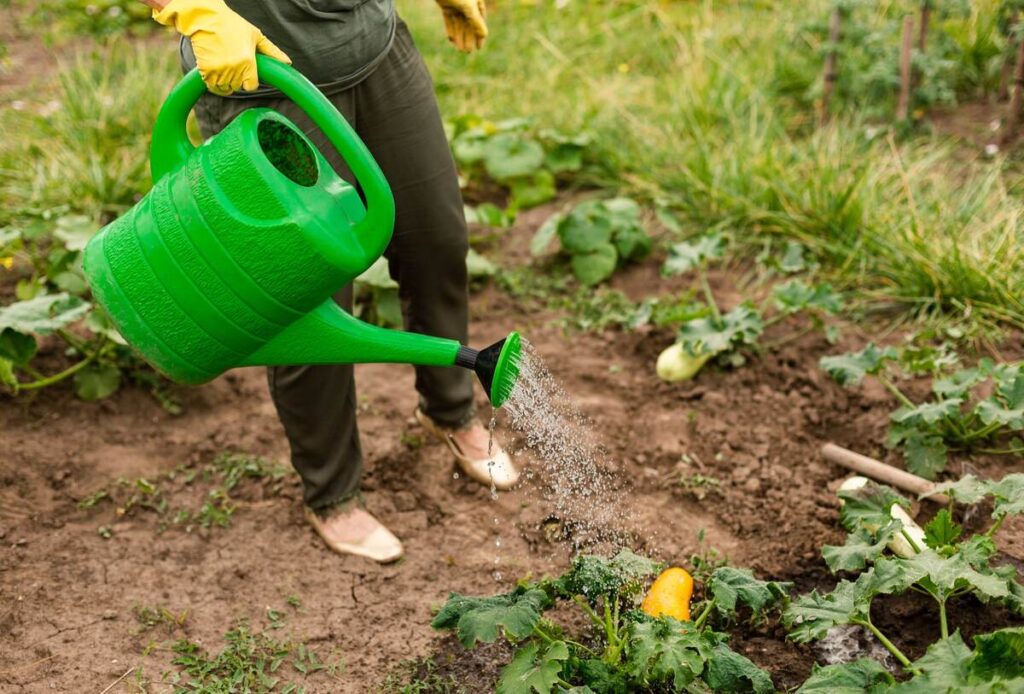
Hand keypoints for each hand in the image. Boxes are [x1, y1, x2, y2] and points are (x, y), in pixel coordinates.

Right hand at [151, 0, 290, 95]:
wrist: (206, 18)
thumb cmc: (232, 25)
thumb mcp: (255, 36)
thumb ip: (272, 51)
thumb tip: (288, 62)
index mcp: (248, 61)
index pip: (251, 86)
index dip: (249, 81)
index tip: (246, 74)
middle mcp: (234, 68)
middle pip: (238, 87)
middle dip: (237, 80)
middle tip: (233, 65)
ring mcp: (219, 70)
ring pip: (225, 89)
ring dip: (225, 83)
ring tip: (224, 67)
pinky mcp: (206, 70)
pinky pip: (212, 86)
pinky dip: (213, 82)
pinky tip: (215, 71)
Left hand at [435, 0, 487, 52]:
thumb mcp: (468, 8)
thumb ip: (476, 21)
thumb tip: (484, 35)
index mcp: (476, 2)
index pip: (480, 21)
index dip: (480, 35)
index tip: (479, 48)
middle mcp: (467, 3)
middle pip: (469, 24)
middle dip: (468, 38)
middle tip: (467, 52)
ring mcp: (456, 4)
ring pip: (459, 23)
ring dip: (459, 36)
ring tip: (459, 49)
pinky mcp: (446, 4)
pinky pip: (449, 19)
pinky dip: (450, 29)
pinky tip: (451, 40)